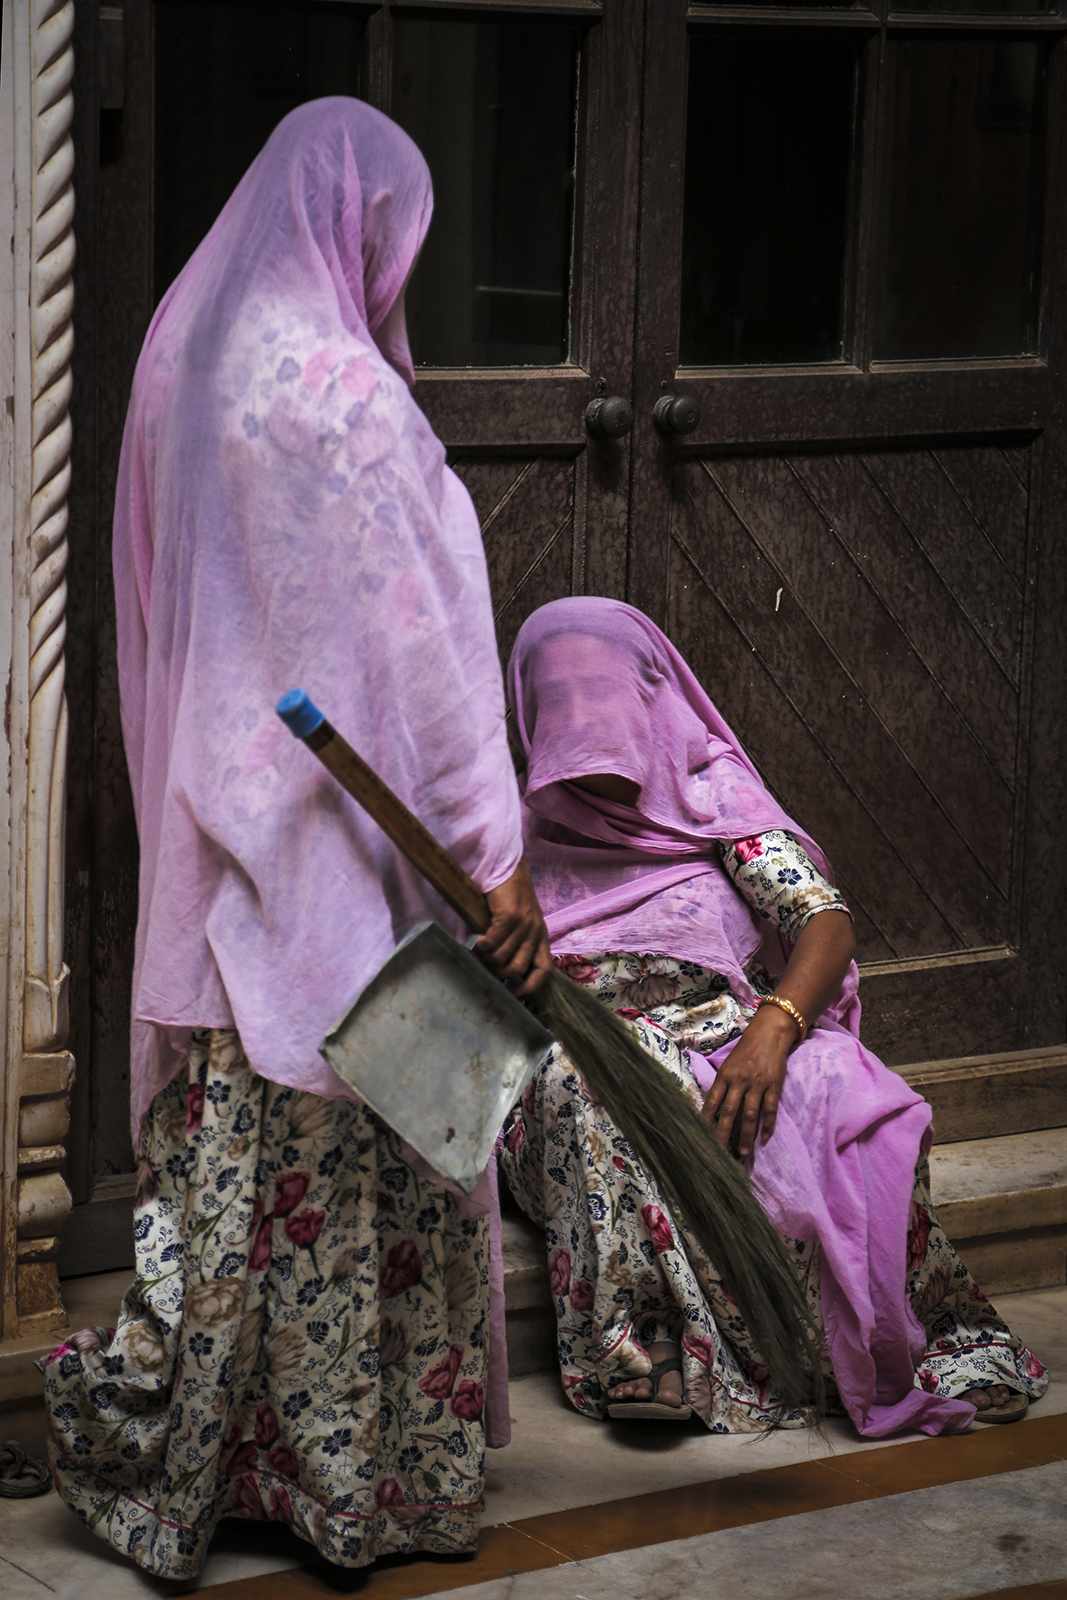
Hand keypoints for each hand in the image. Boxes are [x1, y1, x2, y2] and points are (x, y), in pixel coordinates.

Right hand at [474, 857, 552, 995]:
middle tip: (485, 963)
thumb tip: (497, 965)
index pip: (544, 969)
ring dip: (487, 958)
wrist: (506, 866)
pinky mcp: (511, 915)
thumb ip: (515, 941)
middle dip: (498, 971)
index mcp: (541, 935)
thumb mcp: (519, 920)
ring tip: (478, 949)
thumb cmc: (508, 895)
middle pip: (517, 967)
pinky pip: (493, 942)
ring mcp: (525, 923)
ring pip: (502, 957)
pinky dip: (482, 945)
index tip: (514, 991)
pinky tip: (477, 940)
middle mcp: (536, 931)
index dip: (530, 985)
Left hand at [700, 1003, 795, 1157]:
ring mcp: (757, 1083)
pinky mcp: (773, 1085)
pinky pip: (770, 1109)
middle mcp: (739, 1080)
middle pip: (729, 1112)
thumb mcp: (729, 1064)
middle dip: (723, 1134)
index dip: (706, 1120)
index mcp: (725, 1075)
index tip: (700, 1136)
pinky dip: (768, 1125)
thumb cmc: (746, 1050)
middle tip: (719, 1153)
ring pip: (750, 1114)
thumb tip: (714, 1109)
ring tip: (742, 1152)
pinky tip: (764, 1138)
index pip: (712, 1101)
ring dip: (745, 1135)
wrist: (769, 1033)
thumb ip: (723, 1085)